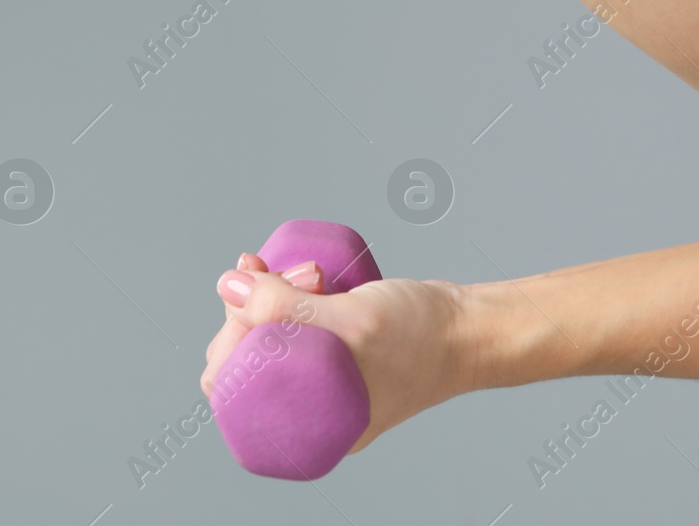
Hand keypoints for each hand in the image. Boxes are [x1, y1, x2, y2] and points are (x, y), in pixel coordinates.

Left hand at [199, 256, 472, 453]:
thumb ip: (283, 308)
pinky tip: (303, 271)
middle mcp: (305, 407)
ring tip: (309, 272)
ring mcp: (317, 378)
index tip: (252, 298)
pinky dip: (289, 292)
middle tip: (298, 276)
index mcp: (304, 427)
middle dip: (256, 305)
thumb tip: (227, 285)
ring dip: (272, 292)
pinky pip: (289, 322)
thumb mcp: (350, 322)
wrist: (471, 329)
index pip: (230, 388)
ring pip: (263, 333)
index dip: (230, 337)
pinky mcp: (330, 348)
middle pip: (242, 355)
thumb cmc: (421, 337)